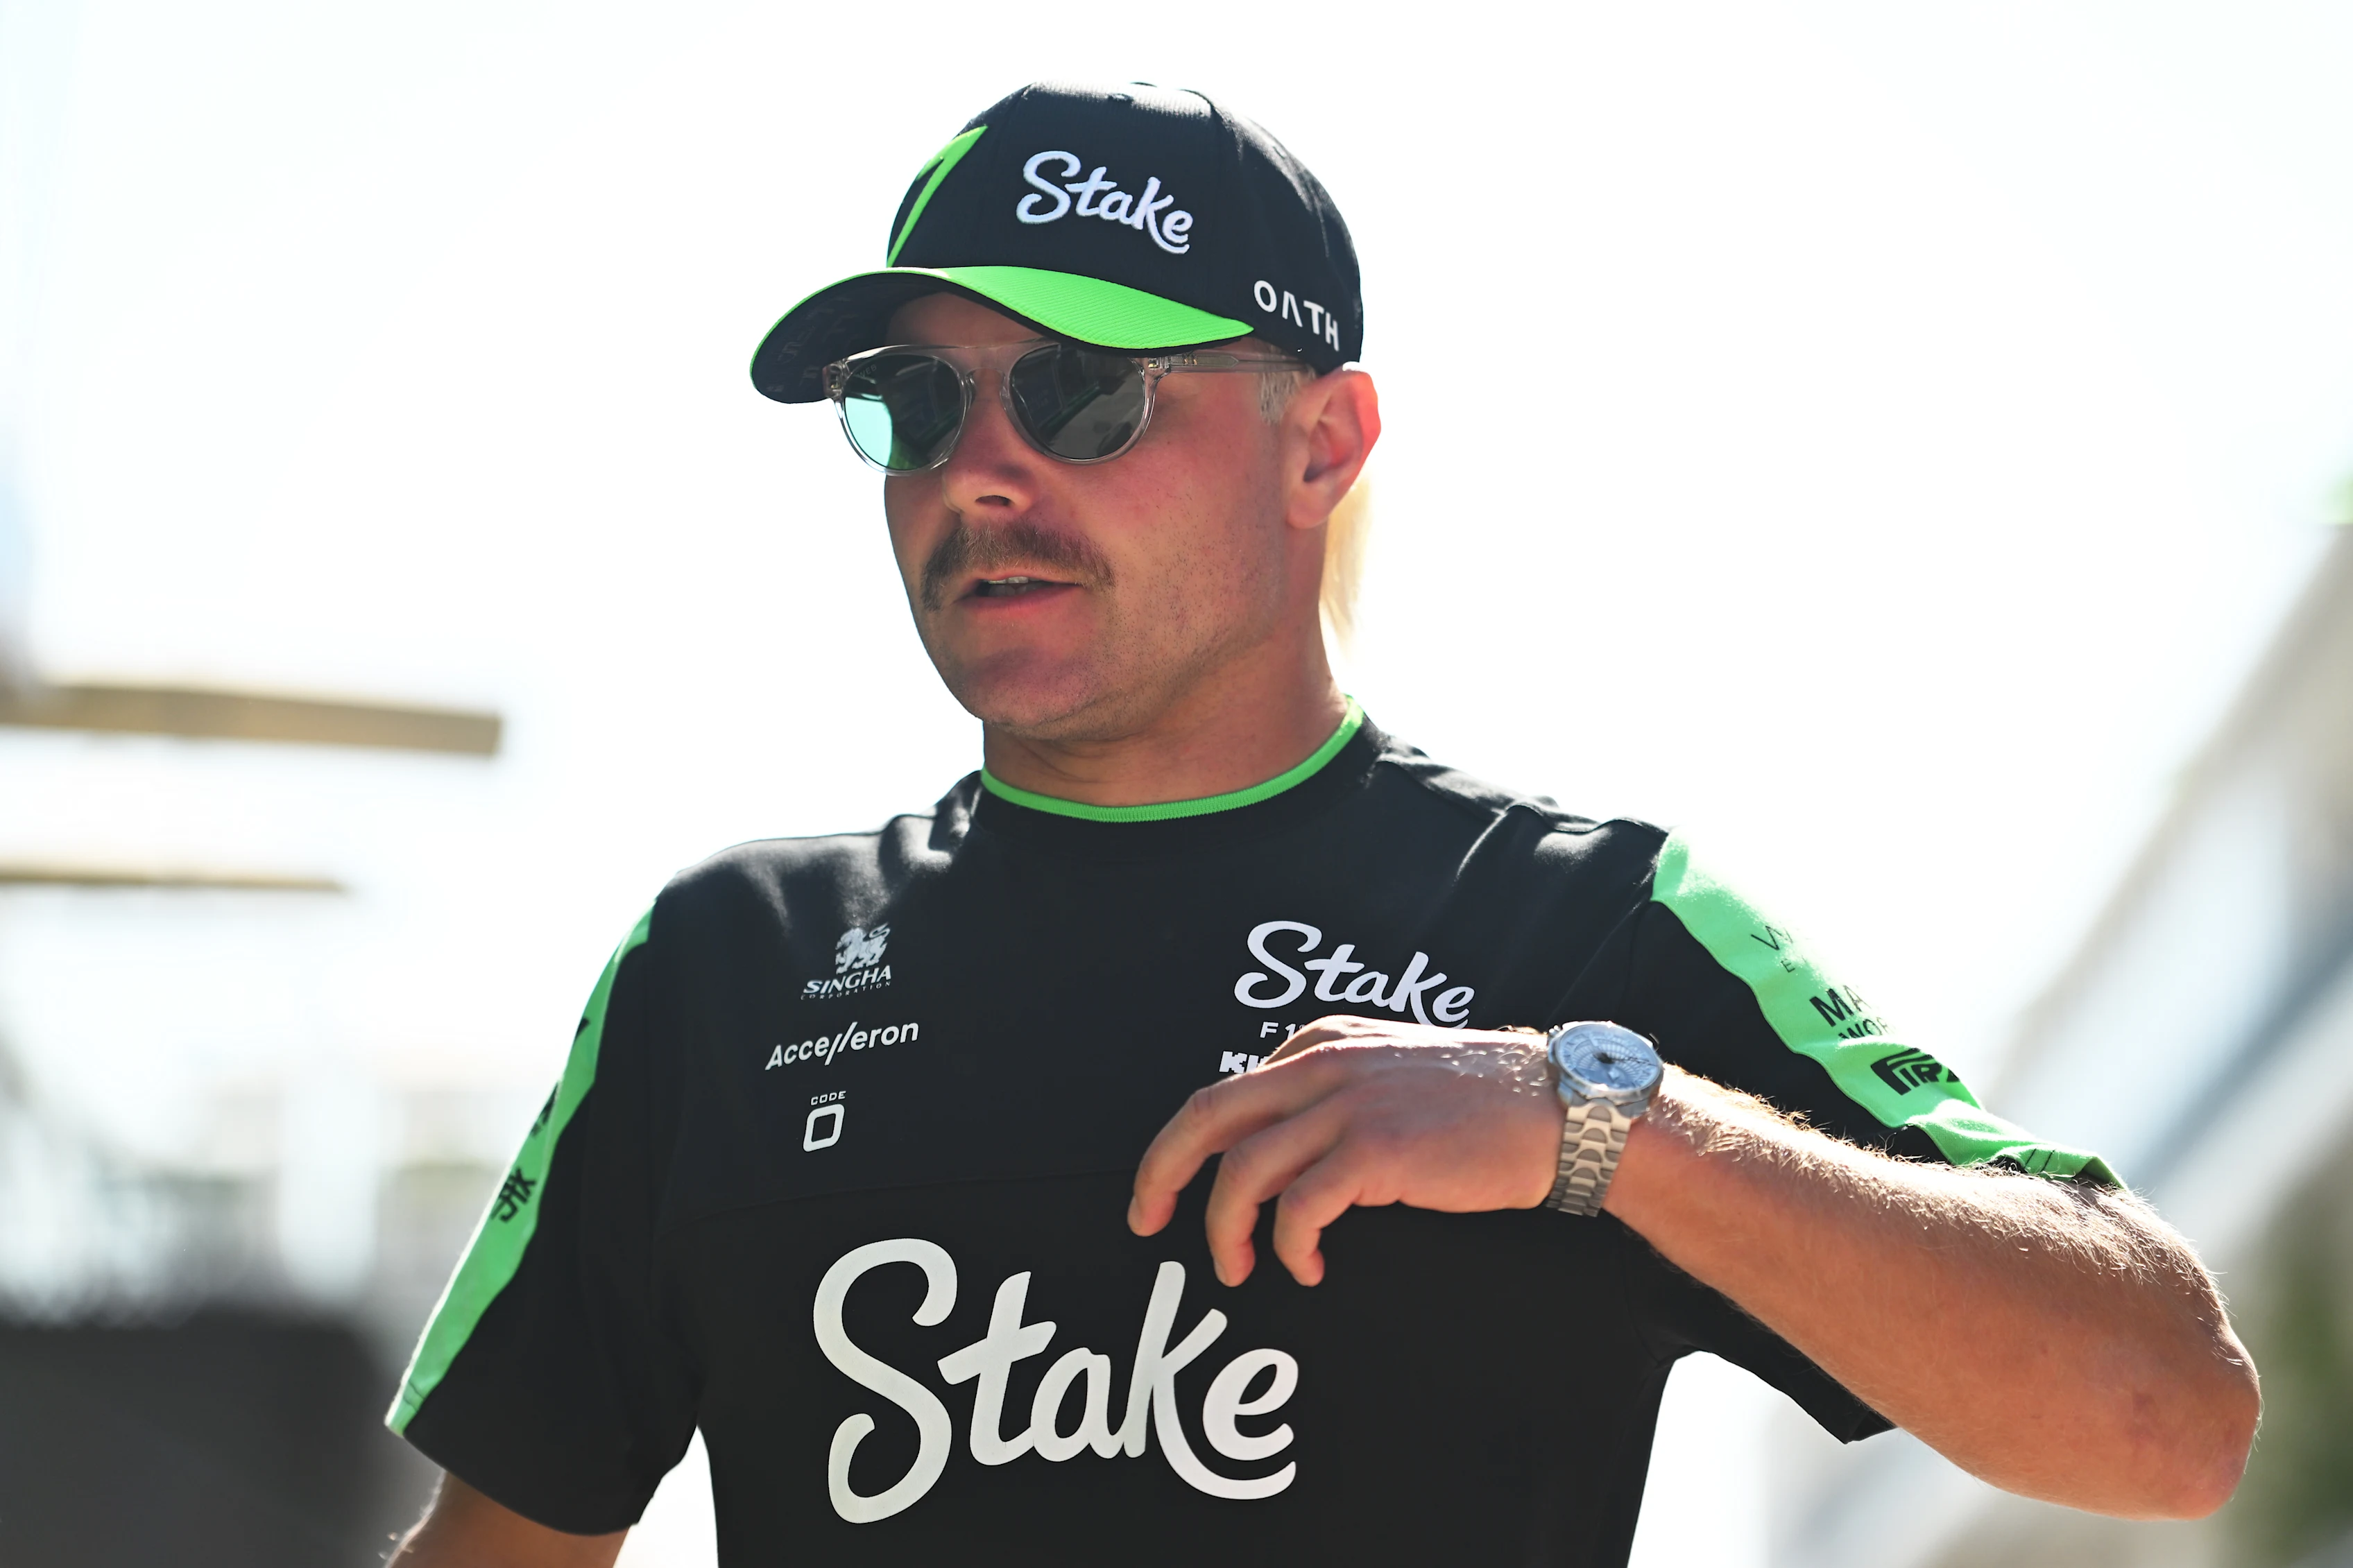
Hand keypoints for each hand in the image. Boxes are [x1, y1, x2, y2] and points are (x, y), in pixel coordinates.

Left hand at [1126, 1015, 1564, 1285]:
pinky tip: (1308, 1268)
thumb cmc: (1478, 1102)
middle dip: (1160, 1174)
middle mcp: (1323, 1064)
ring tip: (1238, 1267)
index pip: (1222, 1093)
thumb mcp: (1388, 1072)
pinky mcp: (1377, 1151)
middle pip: (1206, 1115)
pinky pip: (1299, 1208)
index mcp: (1320, 1042)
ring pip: (1243, 1169)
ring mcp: (1348, 1105)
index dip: (1179, 1148)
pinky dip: (1289, 1247)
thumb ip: (1331, 1093)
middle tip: (1145, 1223)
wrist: (1555, 1108)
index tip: (1164, 1193)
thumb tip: (1278, 1148)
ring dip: (1226, 1229)